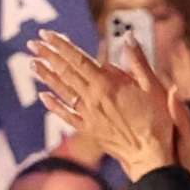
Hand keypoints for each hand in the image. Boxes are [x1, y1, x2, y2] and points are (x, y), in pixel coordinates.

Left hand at [25, 32, 182, 177]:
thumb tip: (129, 37)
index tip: (46, 34)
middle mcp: (93, 98)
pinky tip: (43, 96)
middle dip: (48, 55)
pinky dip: (54, 105)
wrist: (150, 155)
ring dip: (47, 76)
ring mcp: (88, 115)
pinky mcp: (89, 130)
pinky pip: (67, 115)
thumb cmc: (157, 120)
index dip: (61, 45)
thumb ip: (138, 61)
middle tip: (32, 43)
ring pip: (63, 91)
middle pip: (66, 72)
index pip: (79, 59)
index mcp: (107, 84)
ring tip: (32, 63)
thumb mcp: (153, 86)